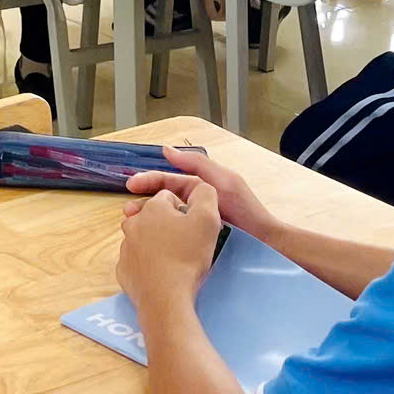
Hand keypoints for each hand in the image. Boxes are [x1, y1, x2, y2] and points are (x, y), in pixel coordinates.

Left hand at [117, 176, 225, 304]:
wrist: (166, 298)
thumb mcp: (207, 219)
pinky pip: (137, 261)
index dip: (185, 210)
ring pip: (144, 238)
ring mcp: (125, 247)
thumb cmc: (187, 257)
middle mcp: (133, 223)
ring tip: (175, 261)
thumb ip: (206, 195)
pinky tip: (162, 274)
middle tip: (186, 245)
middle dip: (169, 226)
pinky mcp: (124, 269)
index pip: (169, 197)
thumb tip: (201, 188)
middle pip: (154, 217)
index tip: (194, 227)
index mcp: (153, 208)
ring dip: (157, 245)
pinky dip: (148, 264)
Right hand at [126, 144, 278, 240]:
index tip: (130, 185)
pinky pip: (175, 234)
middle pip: (163, 200)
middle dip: (143, 203)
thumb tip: (167, 150)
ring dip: (149, 220)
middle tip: (127, 213)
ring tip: (134, 227)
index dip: (148, 180)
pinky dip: (161, 235)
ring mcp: (196, 223)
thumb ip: (196, 164)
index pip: (168, 180)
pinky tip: (152, 241)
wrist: (265, 243)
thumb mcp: (222, 181)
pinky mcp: (198, 241)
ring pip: (166, 218)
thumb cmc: (247, 210)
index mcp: (199, 187)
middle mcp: (195, 204)